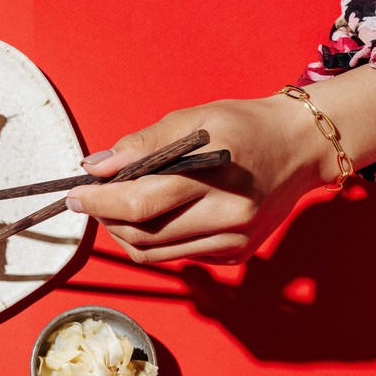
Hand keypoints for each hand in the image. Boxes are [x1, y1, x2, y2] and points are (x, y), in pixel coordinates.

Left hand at [66, 66, 375, 263]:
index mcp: (216, 177)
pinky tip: (154, 215)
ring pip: (153, 253)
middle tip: (91, 198)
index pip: (140, 203)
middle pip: (141, 235)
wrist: (301, 147)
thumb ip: (141, 145)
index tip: (74, 194)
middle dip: (106, 218)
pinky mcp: (234, 256)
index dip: (98, 202)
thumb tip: (95, 168)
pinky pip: (175, 256)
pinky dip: (153, 239)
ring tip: (117, 206)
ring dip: (123, 233)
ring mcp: (233, 242)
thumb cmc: (242, 126)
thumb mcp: (192, 119)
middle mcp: (227, 217)